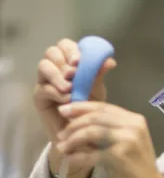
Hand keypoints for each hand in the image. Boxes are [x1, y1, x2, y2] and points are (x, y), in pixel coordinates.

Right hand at [34, 38, 115, 175]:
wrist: (83, 131)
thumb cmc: (89, 107)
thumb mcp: (97, 89)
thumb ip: (99, 74)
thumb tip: (110, 60)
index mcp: (69, 62)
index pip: (65, 45)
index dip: (71, 50)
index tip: (80, 61)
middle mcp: (56, 69)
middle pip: (51, 52)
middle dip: (64, 61)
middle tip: (74, 73)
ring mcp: (45, 81)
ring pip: (44, 66)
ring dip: (58, 75)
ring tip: (70, 88)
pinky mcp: (39, 97)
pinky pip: (42, 88)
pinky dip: (56, 92)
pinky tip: (67, 99)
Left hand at [55, 101, 161, 177]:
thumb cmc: (134, 167)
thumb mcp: (122, 143)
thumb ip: (105, 130)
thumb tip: (74, 120)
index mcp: (135, 120)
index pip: (104, 107)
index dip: (80, 107)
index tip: (63, 111)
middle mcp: (134, 126)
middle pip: (96, 117)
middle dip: (74, 124)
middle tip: (60, 134)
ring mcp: (129, 140)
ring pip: (92, 132)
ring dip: (73, 139)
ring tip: (62, 147)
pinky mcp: (121, 156)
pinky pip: (92, 153)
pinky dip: (78, 157)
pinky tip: (69, 160)